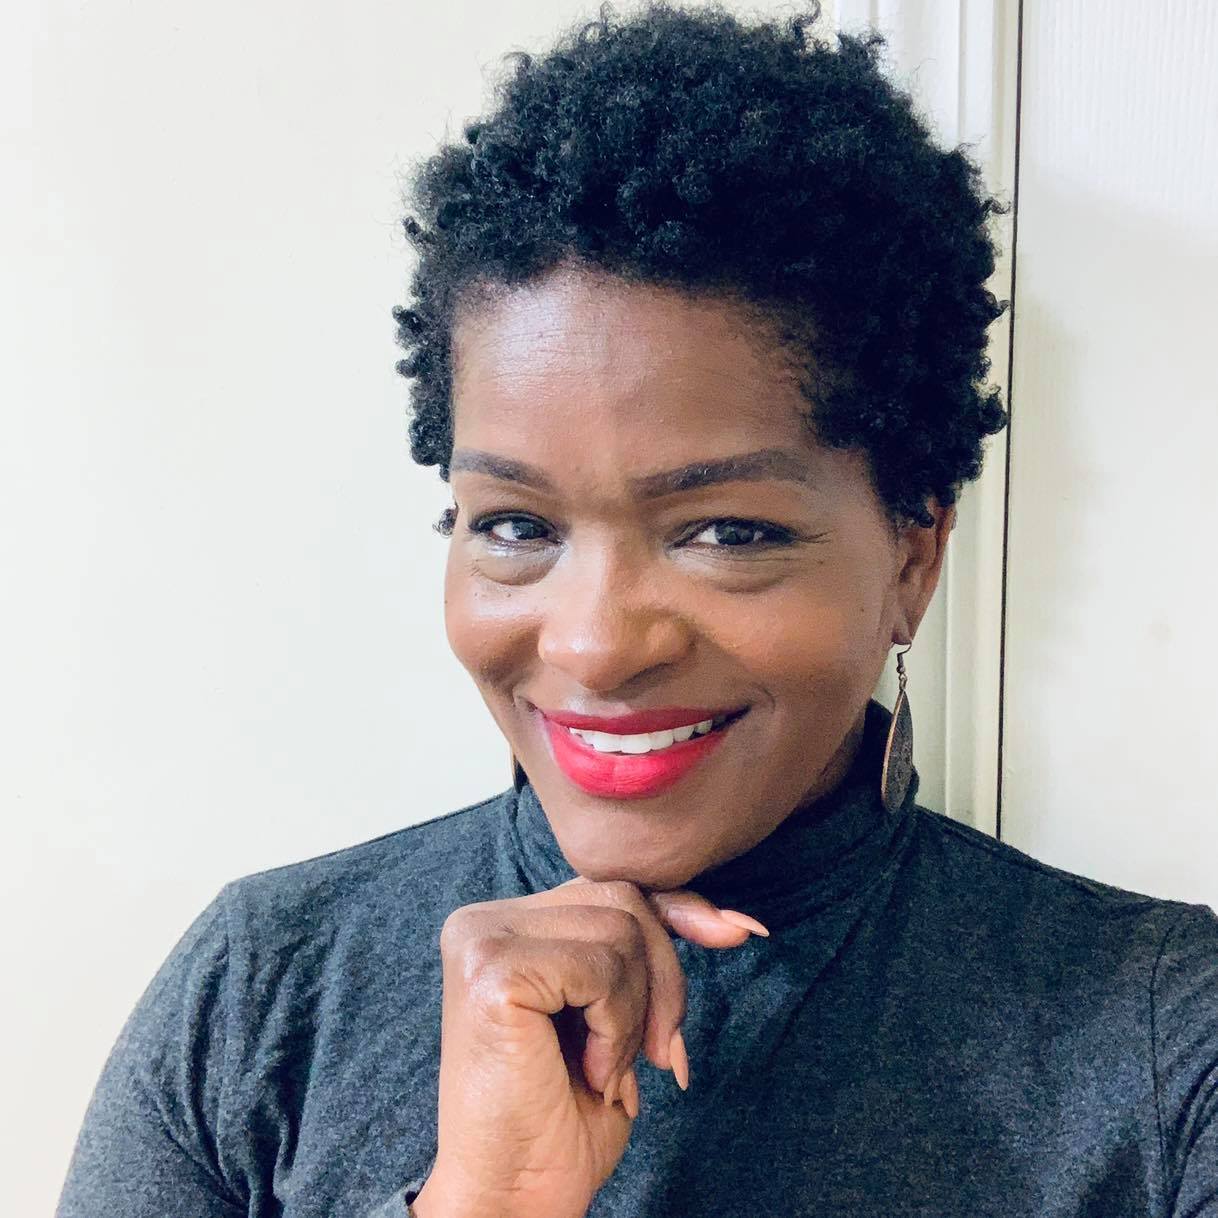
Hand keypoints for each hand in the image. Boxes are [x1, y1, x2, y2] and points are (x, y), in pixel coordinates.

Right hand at [411, 877, 768, 1217]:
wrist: (513, 1198)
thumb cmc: (562, 1116)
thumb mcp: (617, 1016)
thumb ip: (645, 953)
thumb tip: (735, 921)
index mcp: (503, 925)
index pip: (609, 887)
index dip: (679, 909)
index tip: (741, 932)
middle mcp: (482, 922)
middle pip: (621, 899)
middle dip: (663, 979)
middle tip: (657, 1056)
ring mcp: (481, 941)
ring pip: (620, 930)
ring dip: (636, 1014)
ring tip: (608, 1070)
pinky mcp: (493, 972)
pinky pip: (601, 970)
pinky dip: (617, 1028)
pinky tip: (592, 1071)